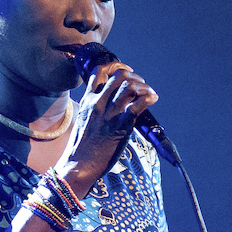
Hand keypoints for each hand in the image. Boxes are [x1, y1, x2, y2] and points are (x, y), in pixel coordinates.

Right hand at [58, 62, 158, 195]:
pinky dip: (149, 98)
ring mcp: (110, 113)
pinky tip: (153, 100)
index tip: (125, 72)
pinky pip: (139, 104)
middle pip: (119, 75)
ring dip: (144, 87)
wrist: (78, 164)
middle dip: (134, 77)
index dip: (116, 66)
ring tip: (148, 94)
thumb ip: (93, 108)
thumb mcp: (83, 120)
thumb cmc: (81, 147)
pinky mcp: (121, 125)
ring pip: (130, 86)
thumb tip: (109, 104)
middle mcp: (98, 103)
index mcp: (87, 100)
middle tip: (140, 86)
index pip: (99, 71)